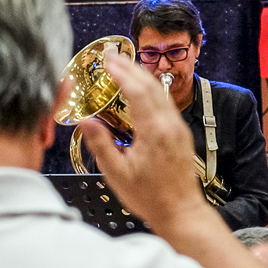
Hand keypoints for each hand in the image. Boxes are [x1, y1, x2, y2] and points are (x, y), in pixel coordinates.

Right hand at [79, 51, 208, 227]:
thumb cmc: (151, 198)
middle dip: (131, 67)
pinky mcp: (180, 135)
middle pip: (151, 85)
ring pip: (161, 92)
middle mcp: (170, 125)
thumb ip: (101, 146)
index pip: (137, 92)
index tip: (108, 60)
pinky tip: (141, 91)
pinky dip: (151, 90)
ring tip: (124, 66)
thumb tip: (86, 122)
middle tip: (113, 55)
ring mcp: (178, 129)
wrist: (181, 212)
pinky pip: (166, 103)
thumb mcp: (117, 174)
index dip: (122, 73)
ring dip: (142, 76)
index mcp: (154, 132)